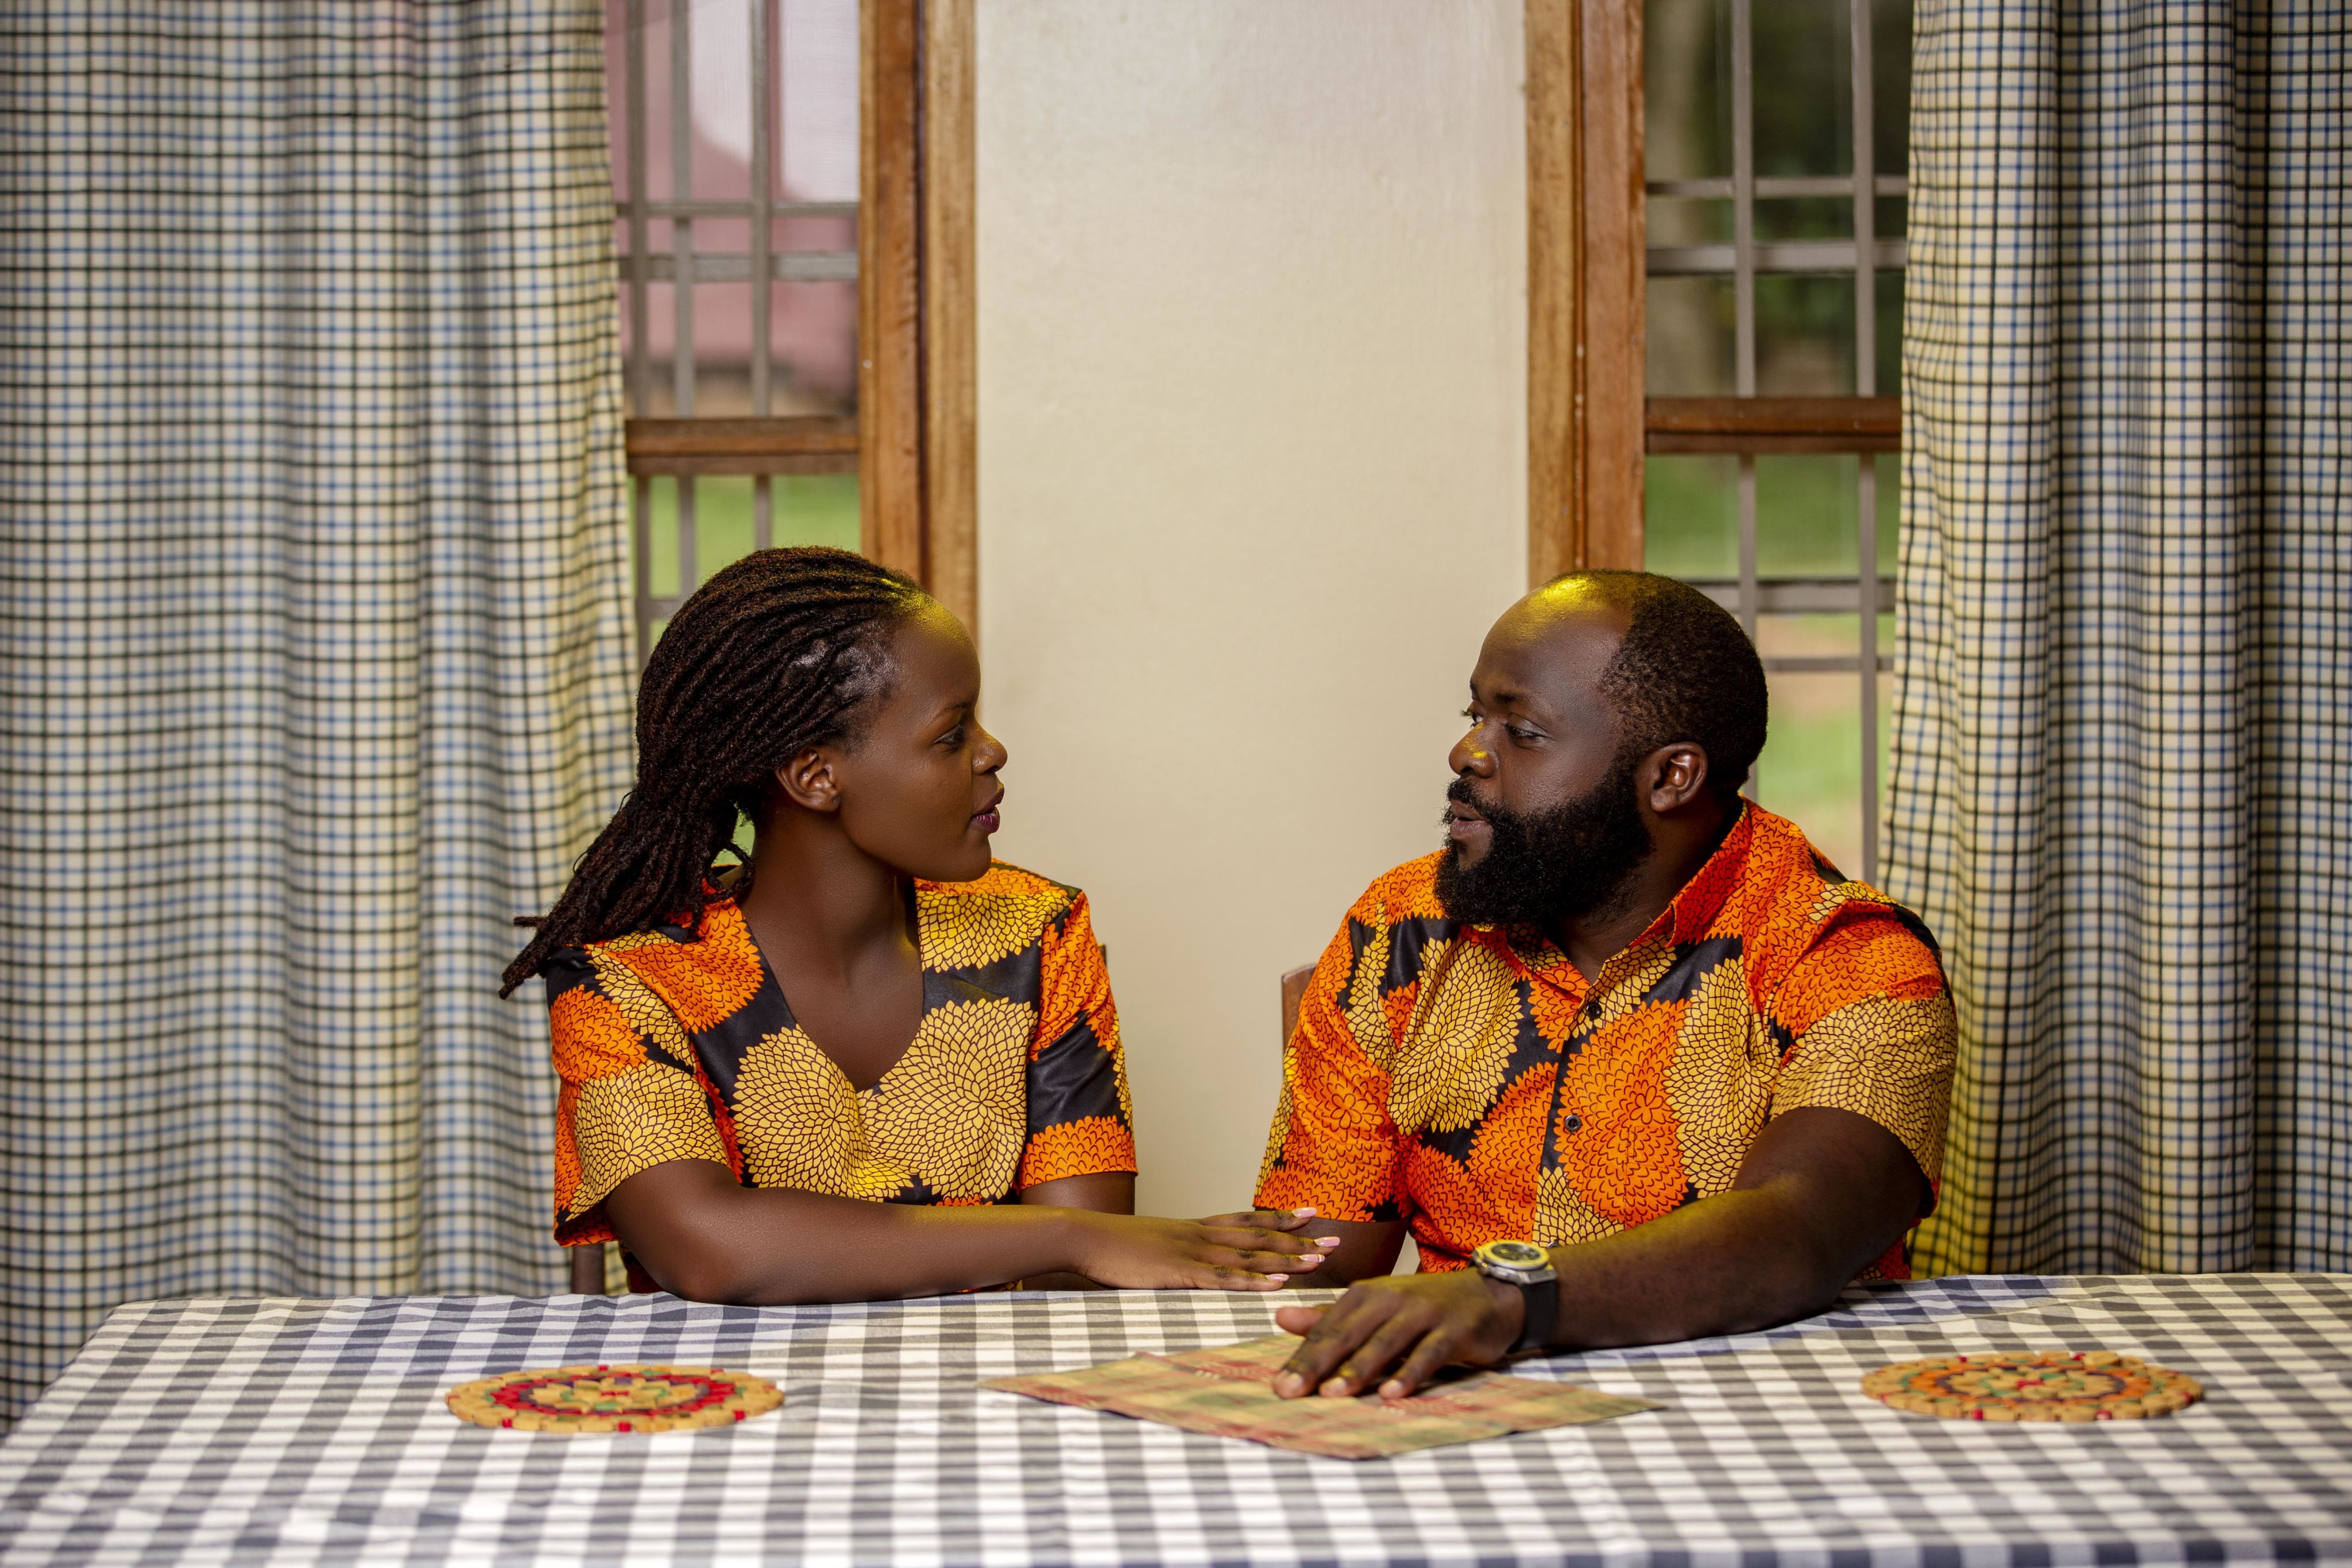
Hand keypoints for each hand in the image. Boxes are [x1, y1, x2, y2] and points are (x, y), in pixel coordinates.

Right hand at [1066, 1207, 1339, 1291]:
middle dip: (1298, 1240)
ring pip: (1249, 1256)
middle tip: (1334, 1240)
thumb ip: (1174, 1252)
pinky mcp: (1179, 1274)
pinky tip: (1276, 1285)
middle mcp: (1201, 1236)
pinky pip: (1222, 1279)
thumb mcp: (1151, 1244)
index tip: (1311, 1214)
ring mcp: (1192, 1253)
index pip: (1248, 1219)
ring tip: (1317, 1262)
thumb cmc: (1111, 1245)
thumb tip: (1187, 1261)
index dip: (1281, 1218)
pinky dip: (1252, 1282)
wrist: (1084, 1237)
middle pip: (1259, 1236)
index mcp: (1195, 1229)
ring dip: (1285, 1260)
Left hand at [1270, 1269, 1523, 1397]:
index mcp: (1364, 1294)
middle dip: (1317, 1364)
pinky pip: (1428, 1354)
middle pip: (1347, 1334)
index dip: (1302, 1357)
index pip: (1327, 1329)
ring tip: (1333, 1394)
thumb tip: (1280, 1318)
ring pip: (1384, 1343)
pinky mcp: (1453, 1330)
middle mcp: (1389, 1298)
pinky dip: (1410, 1374)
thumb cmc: (1422, 1308)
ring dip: (1358, 1369)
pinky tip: (1392, 1394)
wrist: (1487, 1295)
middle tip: (1289, 1392)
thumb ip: (1330, 1318)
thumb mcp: (1374, 1310)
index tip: (1277, 1386)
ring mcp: (1422, 1313)